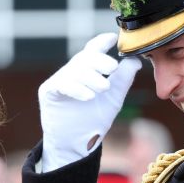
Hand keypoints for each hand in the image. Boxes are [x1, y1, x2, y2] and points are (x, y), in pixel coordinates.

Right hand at [39, 33, 141, 171]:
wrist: (76, 145)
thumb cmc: (92, 121)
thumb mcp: (113, 98)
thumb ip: (123, 79)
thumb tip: (134, 60)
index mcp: (88, 71)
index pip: (93, 49)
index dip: (101, 41)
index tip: (112, 37)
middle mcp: (72, 72)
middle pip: (85, 57)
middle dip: (99, 60)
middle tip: (113, 67)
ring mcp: (59, 80)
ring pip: (75, 70)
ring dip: (91, 77)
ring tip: (103, 88)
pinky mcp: (48, 92)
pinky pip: (62, 84)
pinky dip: (77, 89)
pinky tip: (88, 96)